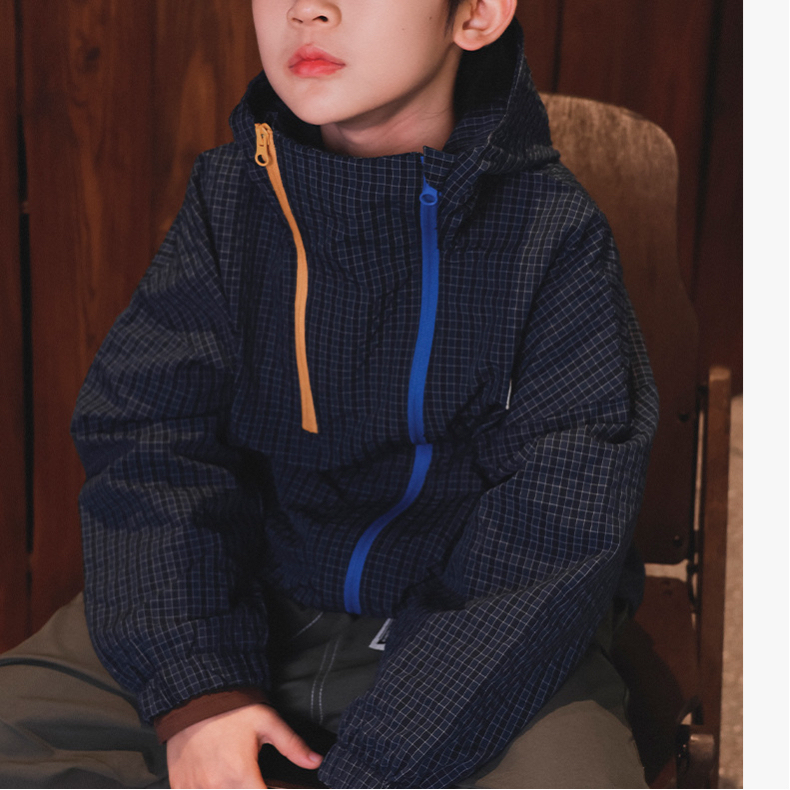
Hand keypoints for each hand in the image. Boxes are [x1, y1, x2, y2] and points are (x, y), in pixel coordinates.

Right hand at [166, 703, 322, 788]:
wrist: (195, 697)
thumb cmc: (231, 710)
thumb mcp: (267, 723)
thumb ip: (292, 745)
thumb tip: (315, 761)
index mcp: (241, 775)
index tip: (268, 785)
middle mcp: (217, 786)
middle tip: (251, 778)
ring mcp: (195, 788)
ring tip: (234, 777)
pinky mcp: (180, 786)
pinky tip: (214, 779)